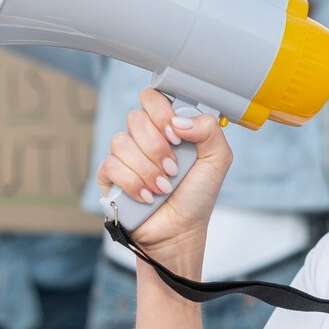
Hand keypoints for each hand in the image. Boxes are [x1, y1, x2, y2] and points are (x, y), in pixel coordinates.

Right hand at [96, 89, 232, 260]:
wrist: (181, 230)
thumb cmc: (197, 195)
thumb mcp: (217, 159)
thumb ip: (209, 129)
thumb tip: (179, 120)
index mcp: (167, 127)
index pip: (152, 98)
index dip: (161, 113)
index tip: (176, 136)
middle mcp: (144, 138)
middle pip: (135, 118)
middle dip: (157, 147)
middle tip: (173, 169)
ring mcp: (125, 156)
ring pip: (121, 142)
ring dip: (147, 169)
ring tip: (163, 187)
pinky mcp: (110, 177)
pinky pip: (110, 165)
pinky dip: (133, 183)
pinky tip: (147, 196)